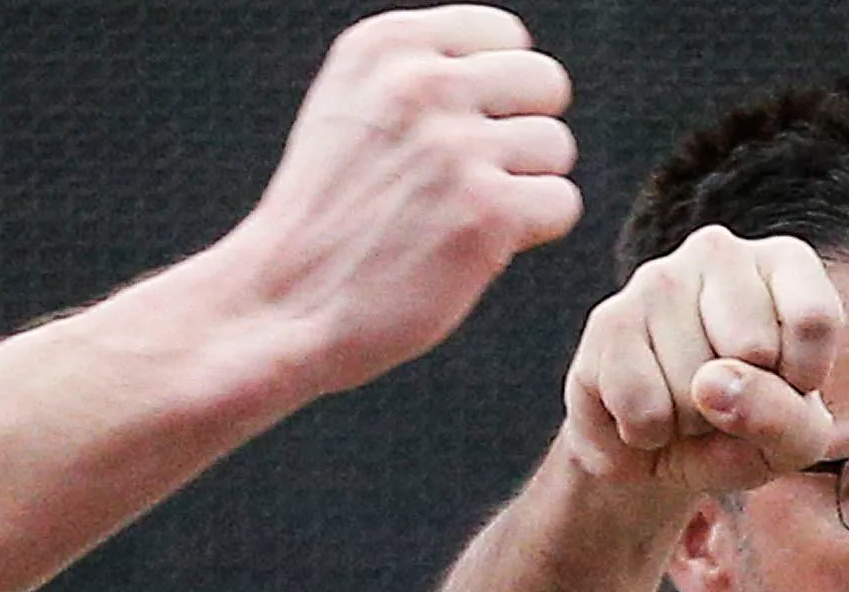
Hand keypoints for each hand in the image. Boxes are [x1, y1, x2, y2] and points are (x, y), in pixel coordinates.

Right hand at [211, 7, 580, 396]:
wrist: (287, 300)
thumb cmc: (329, 214)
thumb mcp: (352, 104)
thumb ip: (423, 72)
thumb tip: (512, 67)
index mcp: (386, 45)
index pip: (505, 34)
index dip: (498, 90)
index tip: (461, 131)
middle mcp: (422, 83)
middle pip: (544, 82)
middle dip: (522, 131)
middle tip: (473, 177)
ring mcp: (456, 146)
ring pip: (556, 146)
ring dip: (525, 186)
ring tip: (464, 213)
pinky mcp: (487, 211)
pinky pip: (561, 203)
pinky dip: (531, 232)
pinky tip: (477, 245)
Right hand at [558, 225, 843, 492]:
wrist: (661, 455)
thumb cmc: (746, 431)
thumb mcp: (793, 441)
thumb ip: (784, 418)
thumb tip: (713, 383)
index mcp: (784, 263)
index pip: (813, 317)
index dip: (803, 378)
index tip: (789, 385)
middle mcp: (719, 252)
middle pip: (754, 346)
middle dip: (743, 400)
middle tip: (727, 399)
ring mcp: (657, 278)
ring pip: (694, 381)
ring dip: (692, 422)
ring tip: (685, 406)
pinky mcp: (607, 319)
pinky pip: (642, 402)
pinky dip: (648, 433)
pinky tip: (647, 413)